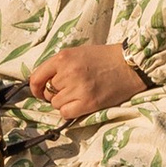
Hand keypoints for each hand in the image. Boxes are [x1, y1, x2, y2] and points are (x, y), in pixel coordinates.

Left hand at [29, 44, 147, 123]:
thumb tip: (43, 83)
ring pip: (56, 104)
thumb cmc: (104, 58)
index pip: (36, 78)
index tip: (40, 91)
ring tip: (79, 95)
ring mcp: (78, 88)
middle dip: (55, 93)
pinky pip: (66, 113)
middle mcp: (68, 72)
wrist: (130, 65)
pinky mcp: (88, 102)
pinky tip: (80, 104)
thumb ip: (60, 66)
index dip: (35, 88)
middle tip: (70, 89)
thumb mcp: (78, 53)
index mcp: (63, 58)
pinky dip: (69, 111)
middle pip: (47, 92)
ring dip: (64, 102)